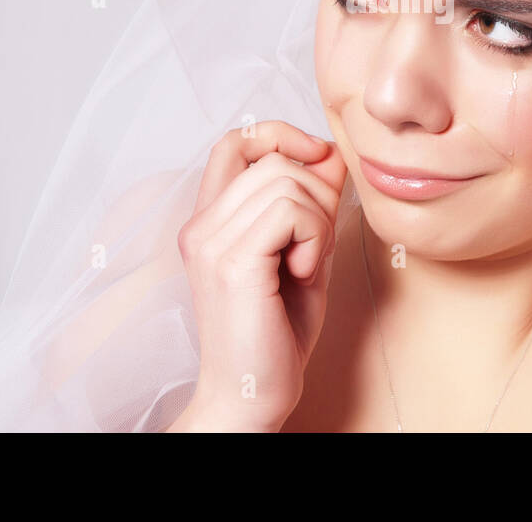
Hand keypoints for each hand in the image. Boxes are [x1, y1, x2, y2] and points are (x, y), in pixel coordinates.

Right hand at [172, 120, 345, 431]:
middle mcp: (201, 226)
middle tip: (314, 244)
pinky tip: (302, 272)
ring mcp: (210, 242)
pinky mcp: (232, 263)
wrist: (252, 396)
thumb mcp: (302, 251)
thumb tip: (330, 152)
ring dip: (318, 219)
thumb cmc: (277, 332)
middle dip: (316, 192)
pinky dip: (314, 236)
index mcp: (209, 220)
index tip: (316, 164)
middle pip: (273, 158)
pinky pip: (291, 210)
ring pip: (286, 180)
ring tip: (306, 262)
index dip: (282, 136)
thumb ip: (311, 204)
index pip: (236, 140)